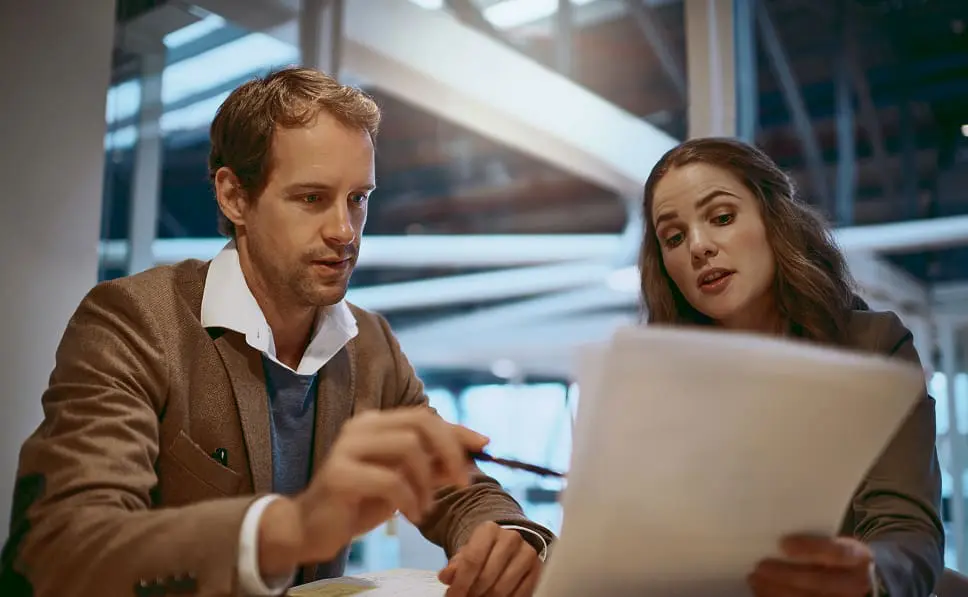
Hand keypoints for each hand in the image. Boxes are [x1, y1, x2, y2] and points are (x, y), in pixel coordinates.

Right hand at [258, 408, 488, 575]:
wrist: (311, 528)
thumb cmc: (358, 502)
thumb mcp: (403, 481)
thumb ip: (433, 464)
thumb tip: (473, 451)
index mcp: (375, 423)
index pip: (424, 416)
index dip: (457, 430)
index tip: (485, 445)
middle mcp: (360, 427)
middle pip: (420, 423)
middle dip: (450, 451)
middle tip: (461, 482)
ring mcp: (346, 448)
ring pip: (409, 448)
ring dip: (427, 481)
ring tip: (426, 506)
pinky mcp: (339, 475)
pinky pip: (390, 481)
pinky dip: (409, 499)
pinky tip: (410, 514)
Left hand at [437, 521, 542, 596]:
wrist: (509, 547)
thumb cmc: (484, 552)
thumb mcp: (466, 554)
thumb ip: (455, 565)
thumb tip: (445, 577)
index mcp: (489, 530)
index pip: (472, 560)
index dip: (460, 583)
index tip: (452, 596)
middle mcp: (511, 538)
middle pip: (487, 577)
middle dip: (473, 593)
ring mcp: (527, 553)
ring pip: (502, 588)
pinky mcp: (538, 569)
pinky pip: (520, 594)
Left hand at [749, 535, 873, 596]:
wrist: (858, 578)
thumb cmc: (838, 554)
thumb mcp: (835, 542)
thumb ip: (813, 539)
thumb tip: (776, 536)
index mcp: (857, 558)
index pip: (838, 553)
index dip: (810, 548)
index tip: (783, 543)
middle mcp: (855, 582)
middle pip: (819, 581)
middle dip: (786, 575)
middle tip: (761, 566)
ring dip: (777, 590)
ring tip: (755, 579)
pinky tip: (762, 591)